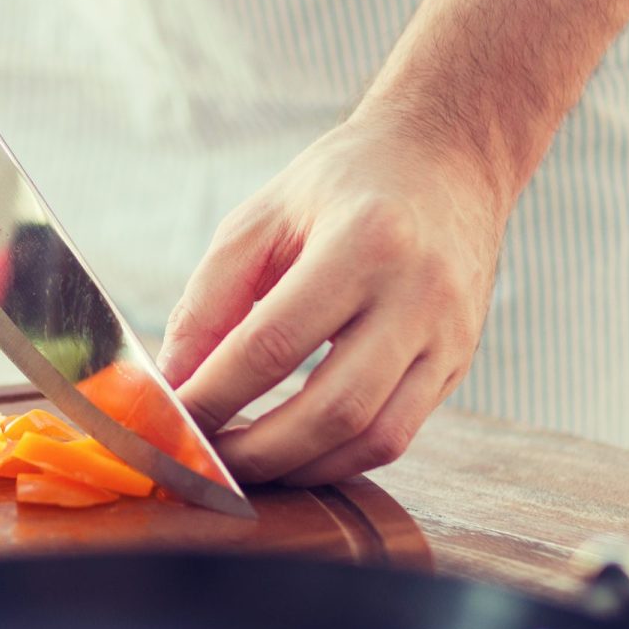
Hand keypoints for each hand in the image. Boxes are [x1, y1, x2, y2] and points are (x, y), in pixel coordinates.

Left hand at [156, 111, 511, 485]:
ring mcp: (449, 336)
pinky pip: (397, 436)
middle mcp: (419, 294)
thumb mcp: (263, 218)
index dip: (214, 395)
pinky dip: (337, 459)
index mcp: (365, 242)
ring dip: (298, 468)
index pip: (273, 344)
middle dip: (255, 452)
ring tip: (242, 467)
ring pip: (374, 439)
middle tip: (202, 462)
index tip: (169, 423)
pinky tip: (292, 451)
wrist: (448, 159)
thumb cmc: (344, 183)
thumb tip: (174, 381)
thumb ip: (211, 299)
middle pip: (331, 409)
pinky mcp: (458, 364)